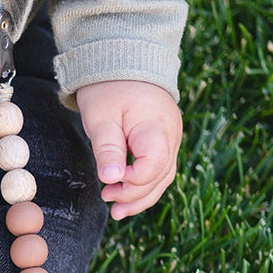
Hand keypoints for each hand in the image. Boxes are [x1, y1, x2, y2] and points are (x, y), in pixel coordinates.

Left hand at [74, 80, 182, 219]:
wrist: (123, 59)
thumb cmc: (109, 86)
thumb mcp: (101, 116)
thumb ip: (108, 147)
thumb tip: (112, 179)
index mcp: (157, 125)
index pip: (154, 165)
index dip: (132, 181)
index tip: (107, 183)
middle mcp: (171, 134)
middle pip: (161, 176)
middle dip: (135, 195)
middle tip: (107, 200)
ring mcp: (171, 138)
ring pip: (163, 177)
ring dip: (142, 196)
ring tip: (117, 212)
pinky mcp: (164, 141)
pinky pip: (160, 170)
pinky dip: (145, 185)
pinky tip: (126, 197)